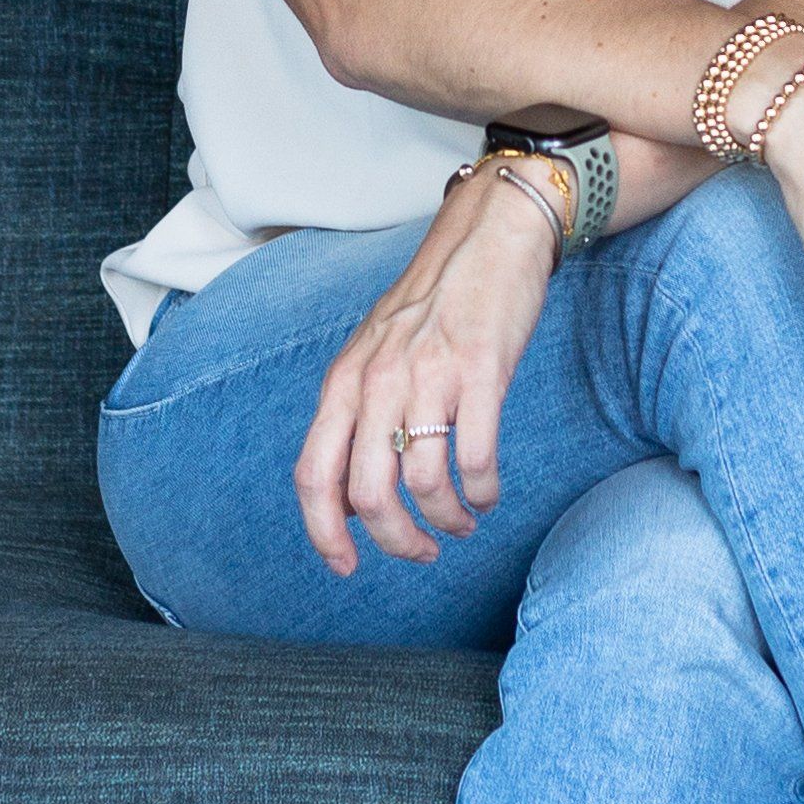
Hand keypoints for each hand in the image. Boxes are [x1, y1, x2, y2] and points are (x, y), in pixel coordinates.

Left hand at [292, 159, 560, 575]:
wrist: (489, 235)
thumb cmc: (433, 300)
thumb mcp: (374, 352)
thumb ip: (356, 414)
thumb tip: (351, 497)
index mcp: (345, 380)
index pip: (314, 476)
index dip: (324, 534)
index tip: (346, 567)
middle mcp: (379, 380)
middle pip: (369, 494)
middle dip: (396, 541)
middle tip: (422, 552)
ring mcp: (430, 375)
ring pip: (425, 484)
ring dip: (447, 520)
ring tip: (463, 522)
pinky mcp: (481, 372)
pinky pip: (476, 459)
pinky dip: (482, 492)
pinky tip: (488, 493)